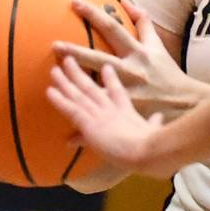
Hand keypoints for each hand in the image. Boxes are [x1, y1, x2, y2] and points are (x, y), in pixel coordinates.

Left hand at [46, 58, 173, 175]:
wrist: (148, 151)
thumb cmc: (155, 145)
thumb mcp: (156, 131)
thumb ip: (155, 123)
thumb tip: (160, 117)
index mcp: (128, 112)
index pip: (117, 92)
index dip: (110, 79)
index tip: (106, 67)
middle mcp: (111, 109)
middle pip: (92, 87)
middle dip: (79, 73)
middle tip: (69, 59)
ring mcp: (100, 115)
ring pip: (79, 95)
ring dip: (65, 82)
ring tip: (54, 69)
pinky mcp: (90, 124)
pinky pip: (72, 110)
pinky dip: (60, 100)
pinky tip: (49, 91)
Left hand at [53, 0, 199, 119]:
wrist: (187, 103)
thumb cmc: (168, 73)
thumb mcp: (157, 45)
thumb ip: (142, 22)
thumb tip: (124, 1)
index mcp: (138, 53)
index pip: (113, 28)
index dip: (94, 14)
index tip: (75, 2)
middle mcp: (131, 71)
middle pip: (99, 59)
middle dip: (76, 53)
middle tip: (55, 46)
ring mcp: (127, 93)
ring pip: (96, 88)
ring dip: (73, 84)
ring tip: (52, 80)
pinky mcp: (126, 111)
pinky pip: (102, 116)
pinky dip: (84, 123)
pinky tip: (67, 131)